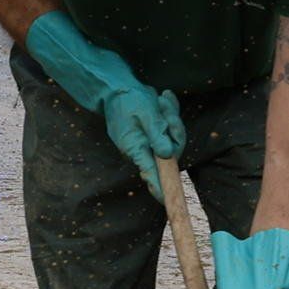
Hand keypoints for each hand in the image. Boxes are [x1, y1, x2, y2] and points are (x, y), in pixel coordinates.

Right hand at [25, 12, 182, 187]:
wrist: (114, 85)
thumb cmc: (128, 98)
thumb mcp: (146, 113)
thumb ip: (158, 134)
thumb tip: (167, 155)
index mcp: (136, 147)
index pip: (151, 173)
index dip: (161, 188)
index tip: (168, 202)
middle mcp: (142, 148)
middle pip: (170, 151)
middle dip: (174, 128)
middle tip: (165, 105)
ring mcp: (146, 141)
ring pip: (171, 138)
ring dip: (171, 117)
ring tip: (162, 98)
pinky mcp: (150, 134)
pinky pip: (167, 128)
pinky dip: (169, 113)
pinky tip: (164, 98)